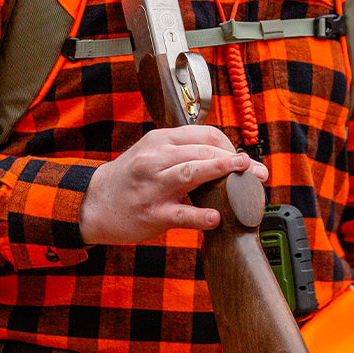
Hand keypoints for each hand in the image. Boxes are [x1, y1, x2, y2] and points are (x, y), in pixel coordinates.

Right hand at [79, 125, 268, 244]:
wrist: (95, 202)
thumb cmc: (131, 177)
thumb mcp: (152, 152)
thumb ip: (183, 151)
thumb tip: (225, 156)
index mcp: (160, 140)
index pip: (204, 135)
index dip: (230, 146)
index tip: (244, 160)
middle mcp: (156, 159)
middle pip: (202, 152)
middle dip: (235, 161)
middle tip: (258, 172)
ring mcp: (153, 186)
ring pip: (190, 173)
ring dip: (221, 172)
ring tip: (245, 177)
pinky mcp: (152, 214)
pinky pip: (180, 214)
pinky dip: (200, 216)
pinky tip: (216, 218)